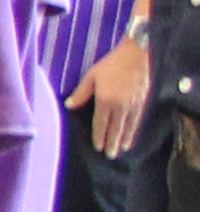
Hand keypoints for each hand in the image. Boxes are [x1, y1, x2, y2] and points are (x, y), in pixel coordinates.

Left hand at [80, 33, 154, 155]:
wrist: (136, 56)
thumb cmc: (111, 64)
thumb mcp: (92, 76)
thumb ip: (81, 93)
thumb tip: (69, 106)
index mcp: (106, 100)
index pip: (101, 123)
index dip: (99, 136)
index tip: (97, 147)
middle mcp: (120, 106)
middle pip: (115, 129)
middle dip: (112, 143)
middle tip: (110, 155)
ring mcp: (133, 105)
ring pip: (128, 127)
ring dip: (123, 140)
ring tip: (120, 150)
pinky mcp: (142, 102)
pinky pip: (137, 121)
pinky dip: (134, 131)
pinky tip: (131, 137)